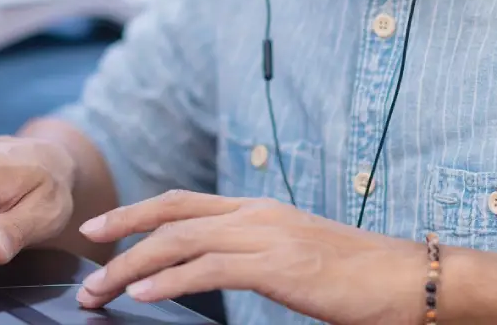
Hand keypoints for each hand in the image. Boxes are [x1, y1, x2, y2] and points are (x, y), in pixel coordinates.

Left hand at [75, 191, 427, 324]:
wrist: (410, 279)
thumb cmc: (355, 277)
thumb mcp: (293, 255)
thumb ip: (251, 254)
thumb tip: (207, 268)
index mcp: (256, 210)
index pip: (182, 202)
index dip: (137, 212)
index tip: (102, 229)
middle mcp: (254, 214)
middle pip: (170, 214)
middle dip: (122, 231)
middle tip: (86, 252)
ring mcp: (266, 236)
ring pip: (180, 242)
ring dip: (133, 266)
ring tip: (101, 289)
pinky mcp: (278, 266)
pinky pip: (210, 270)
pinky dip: (169, 281)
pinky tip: (143, 295)